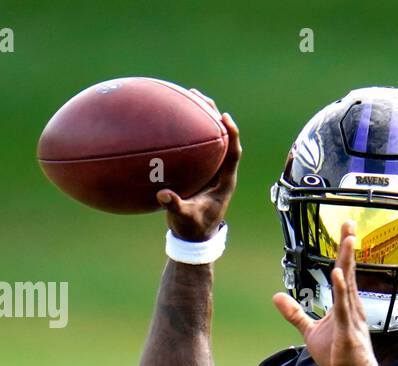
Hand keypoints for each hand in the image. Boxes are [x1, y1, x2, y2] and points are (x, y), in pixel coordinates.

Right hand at [157, 92, 239, 241]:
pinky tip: (171, 119)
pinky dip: (187, 132)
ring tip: (188, 97)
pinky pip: (196, 146)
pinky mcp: (200, 170)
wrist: (193, 237)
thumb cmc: (193, 228)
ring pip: (210, 138)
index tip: (225, 118)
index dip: (232, 135)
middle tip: (200, 97)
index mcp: (224, 181)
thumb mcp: (185, 218)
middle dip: (213, 115)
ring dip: (201, 118)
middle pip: (222, 137)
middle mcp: (221, 171)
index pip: (233, 153)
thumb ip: (176, 207)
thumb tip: (164, 196)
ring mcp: (211, 169)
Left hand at [272, 221, 397, 365]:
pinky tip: (338, 275)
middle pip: (350, 272)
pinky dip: (342, 291)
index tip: (346, 230)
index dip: (344, 252)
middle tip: (349, 224)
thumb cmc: (338, 357)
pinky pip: (344, 309)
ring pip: (349, 286)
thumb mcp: (311, 332)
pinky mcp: (349, 333)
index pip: (345, 273)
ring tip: (348, 241)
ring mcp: (352, 319)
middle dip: (348, 248)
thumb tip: (276, 296)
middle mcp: (351, 308)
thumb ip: (296, 313)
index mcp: (345, 306)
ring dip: (347, 262)